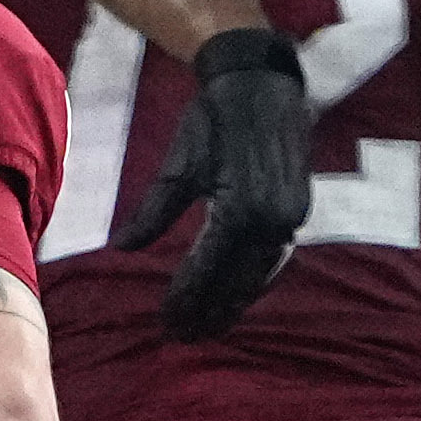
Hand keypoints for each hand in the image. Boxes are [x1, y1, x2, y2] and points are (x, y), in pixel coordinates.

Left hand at [152, 24, 314, 333]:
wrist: (260, 83)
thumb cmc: (212, 119)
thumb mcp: (178, 164)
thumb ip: (152, 210)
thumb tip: (122, 248)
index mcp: (240, 208)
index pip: (206, 270)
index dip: (185, 300)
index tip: (166, 324)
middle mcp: (272, 219)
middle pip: (236, 283)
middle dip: (209, 312)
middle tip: (183, 337)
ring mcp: (290, 217)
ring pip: (259, 277)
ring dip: (233, 305)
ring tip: (208, 327)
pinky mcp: (297, 211)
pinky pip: (275, 260)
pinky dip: (255, 282)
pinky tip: (237, 296)